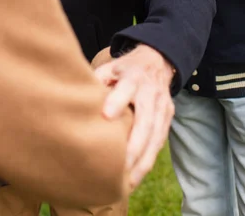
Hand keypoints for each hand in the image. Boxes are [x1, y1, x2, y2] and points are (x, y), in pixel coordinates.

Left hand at [94, 44, 174, 188]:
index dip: (117, 101)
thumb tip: (77, 96)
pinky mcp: (168, 119)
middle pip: (145, 122)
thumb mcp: (111, 67)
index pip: (127, 88)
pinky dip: (148, 162)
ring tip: (126, 183)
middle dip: (133, 146)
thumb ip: (97, 79)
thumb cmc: (126, 69)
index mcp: (134, 77)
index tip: (106, 116)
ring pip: (155, 138)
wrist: (157, 62)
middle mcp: (151, 93)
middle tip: (118, 168)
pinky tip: (135, 177)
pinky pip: (159, 143)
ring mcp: (163, 107)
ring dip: (142, 162)